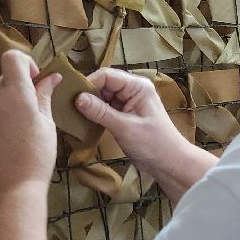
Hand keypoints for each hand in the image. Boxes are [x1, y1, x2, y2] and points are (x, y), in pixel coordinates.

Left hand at [0, 50, 61, 198]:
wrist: (12, 187)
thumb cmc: (38, 155)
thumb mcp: (48, 123)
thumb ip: (45, 96)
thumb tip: (51, 77)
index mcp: (15, 92)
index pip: (12, 57)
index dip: (26, 62)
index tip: (36, 80)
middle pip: (5, 77)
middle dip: (21, 85)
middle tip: (36, 107)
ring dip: (10, 103)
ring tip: (24, 128)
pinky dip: (0, 118)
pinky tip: (10, 139)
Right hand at [75, 69, 216, 200]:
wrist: (170, 163)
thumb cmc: (153, 144)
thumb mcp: (125, 128)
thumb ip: (101, 112)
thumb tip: (77, 98)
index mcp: (137, 86)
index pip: (107, 75)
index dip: (89, 83)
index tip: (71, 96)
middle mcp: (133, 90)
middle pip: (104, 84)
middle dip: (88, 94)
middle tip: (69, 107)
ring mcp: (129, 103)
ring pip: (103, 97)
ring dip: (91, 105)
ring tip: (74, 114)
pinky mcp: (126, 115)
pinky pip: (107, 108)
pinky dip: (96, 114)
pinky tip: (85, 121)